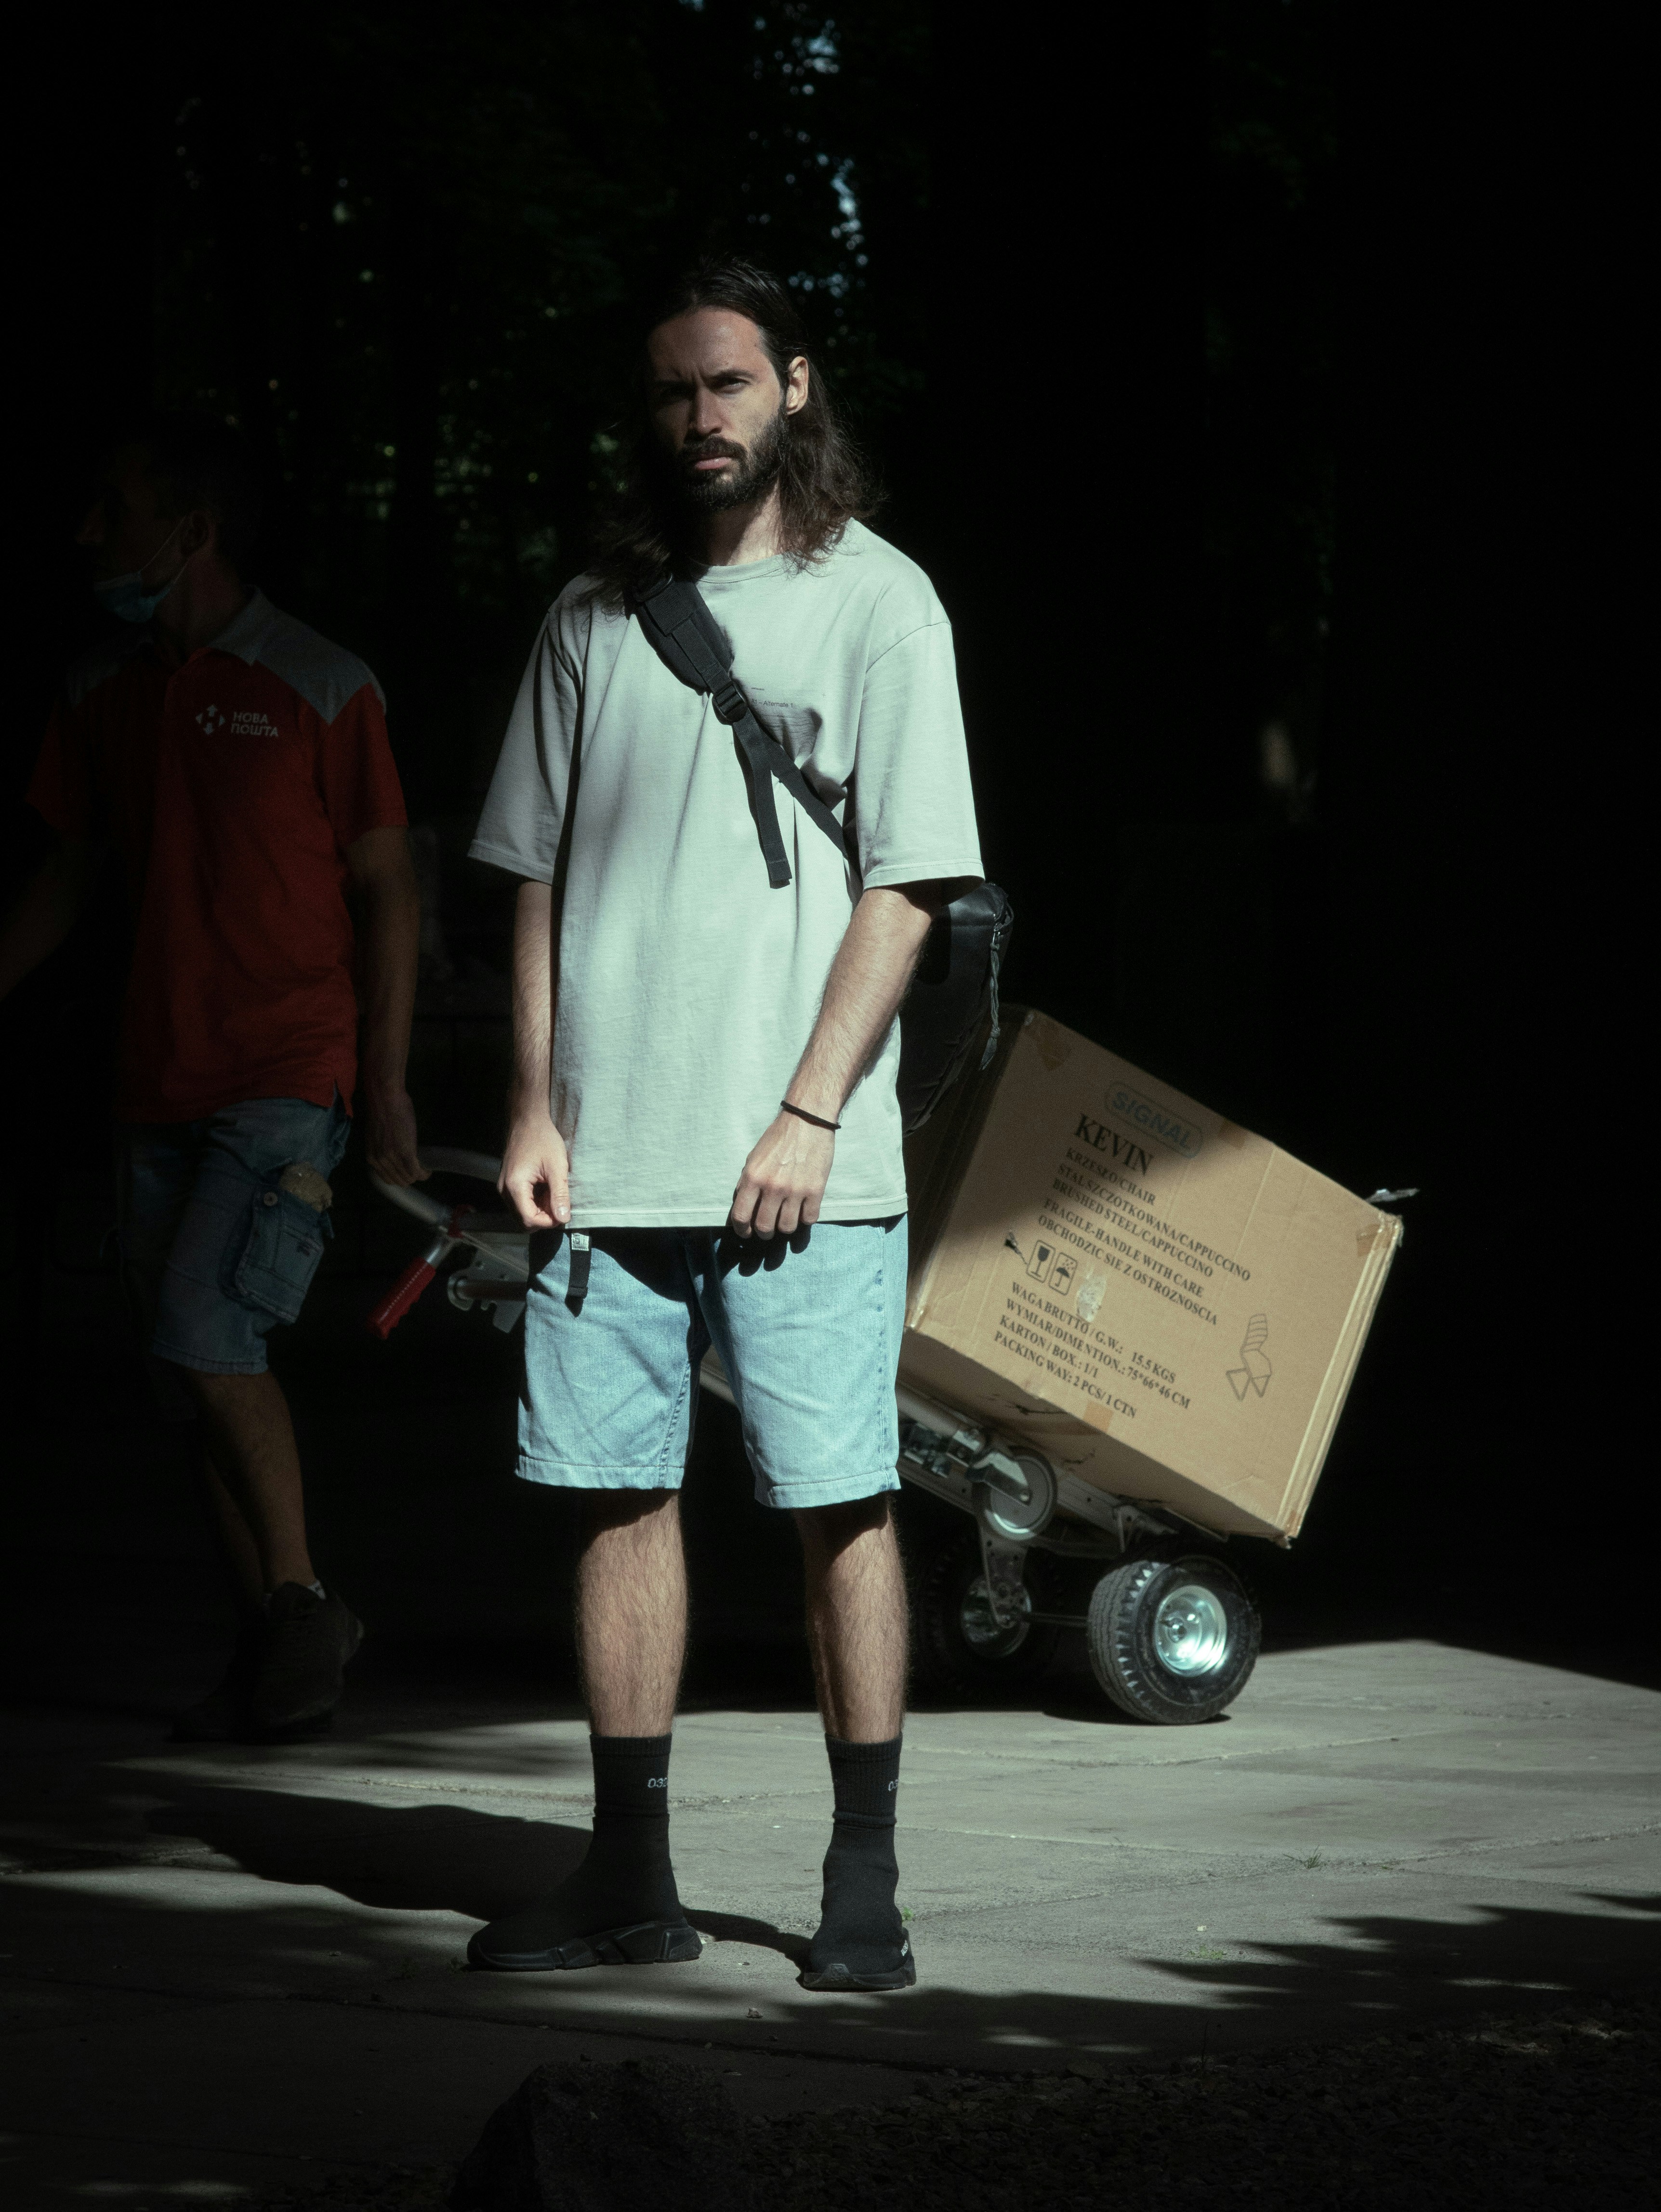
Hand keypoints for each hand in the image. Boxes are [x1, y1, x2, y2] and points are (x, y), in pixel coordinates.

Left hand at [361, 1086, 427, 1186]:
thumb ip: (381, 1148)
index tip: (407, 1172)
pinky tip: (428, 1170)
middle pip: (398, 1181)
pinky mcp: (406, 1153)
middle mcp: (380, 1161)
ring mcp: (393, 1158)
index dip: (399, 1177)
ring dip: (418, 1176)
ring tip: (424, 1170)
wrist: (385, 1100)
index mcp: (371, 1157)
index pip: (387, 1178)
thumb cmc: (381, 1110)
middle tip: (418, 1170)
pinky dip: (424, 1173)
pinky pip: (417, 1172)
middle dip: (409, 1178)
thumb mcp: (375, 1136)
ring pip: (408, 1178)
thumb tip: (390, 1152)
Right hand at [501, 1102, 570, 1229]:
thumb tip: (563, 1218)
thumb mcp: (557, 1167)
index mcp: (514, 1186)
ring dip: (539, 1210)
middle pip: (523, 1220)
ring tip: (553, 1194)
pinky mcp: (507, 1183)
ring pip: (521, 1213)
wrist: (527, 1120)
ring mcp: (503, 1187)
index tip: (563, 1213)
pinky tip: (545, 1189)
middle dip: (544, 1218)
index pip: (529, 1219)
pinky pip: (519, 1203)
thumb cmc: (543, 1139)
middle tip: (560, 1204)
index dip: (548, 1222)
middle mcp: (504, 1190)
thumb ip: (560, 1195)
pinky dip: (534, 1202)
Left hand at [729, 1110, 834, 1239]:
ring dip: (785, 1227)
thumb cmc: (778, 1138)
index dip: (742, 1230)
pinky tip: (803, 1209)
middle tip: (767, 1229)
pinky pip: (809, 1219)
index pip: (741, 1217)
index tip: (746, 1232)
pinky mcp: (816, 1190)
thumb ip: (747, 1183)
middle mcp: (773, 1187)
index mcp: (753, 1177)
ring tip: (786, 1218)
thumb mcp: (753, 1158)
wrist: (807, 1120)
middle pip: (765, 1227)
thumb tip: (743, 1209)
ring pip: (787, 1227)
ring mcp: (796, 1190)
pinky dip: (805, 1218)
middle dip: (764, 1233)